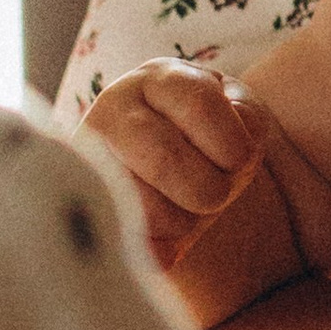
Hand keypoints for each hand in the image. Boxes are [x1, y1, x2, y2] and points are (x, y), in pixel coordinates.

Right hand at [79, 62, 268, 267]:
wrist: (169, 164)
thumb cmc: (211, 135)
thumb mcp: (240, 115)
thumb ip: (247, 120)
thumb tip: (230, 153)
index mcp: (161, 78)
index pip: (200, 106)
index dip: (233, 147)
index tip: (236, 161)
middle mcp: (114, 107)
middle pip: (164, 159)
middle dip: (206, 190)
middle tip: (213, 194)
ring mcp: (89, 154)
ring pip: (139, 205)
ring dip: (181, 221)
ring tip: (185, 210)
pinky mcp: (83, 202)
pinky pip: (122, 238)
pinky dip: (155, 250)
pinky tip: (165, 243)